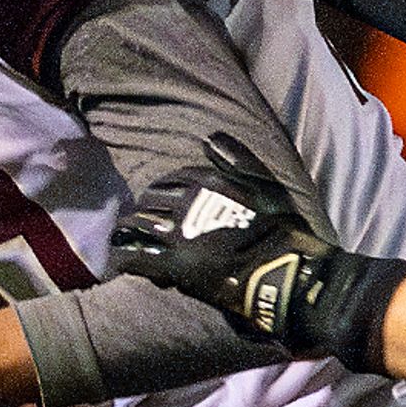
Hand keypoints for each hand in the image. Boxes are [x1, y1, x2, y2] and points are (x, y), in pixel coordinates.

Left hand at [110, 133, 402, 373]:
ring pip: (134, 227)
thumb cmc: (276, 226)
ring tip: (128, 241)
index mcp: (207, 182)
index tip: (162, 204)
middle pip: (147, 202)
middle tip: (143, 225)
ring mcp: (175, 235)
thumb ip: (236, 159)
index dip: (161, 193)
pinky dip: (125, 258)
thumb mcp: (262, 184)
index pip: (167, 180)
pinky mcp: (170, 264)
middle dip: (143, 212)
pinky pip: (132, 257)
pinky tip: (125, 262)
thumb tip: (210, 137)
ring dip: (129, 233)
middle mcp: (186, 203)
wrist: (279, 269)